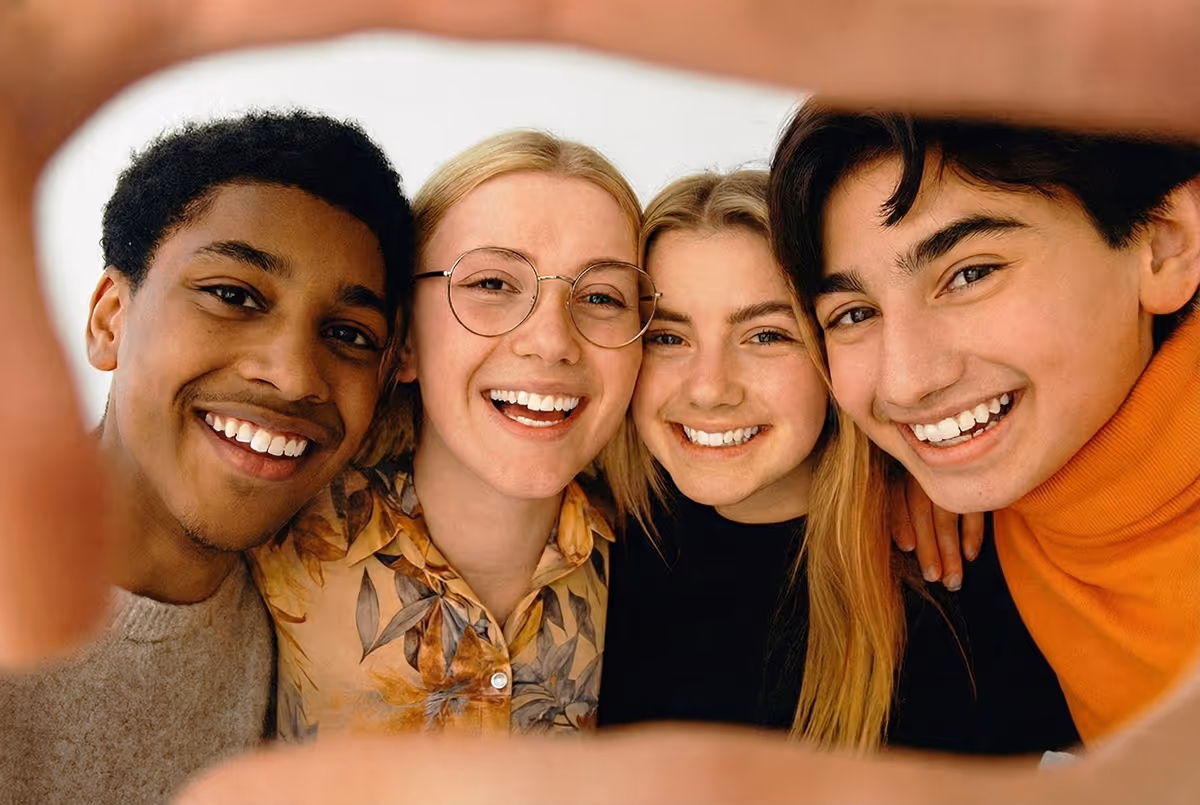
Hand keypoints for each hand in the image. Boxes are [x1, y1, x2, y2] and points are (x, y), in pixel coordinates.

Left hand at [890, 474, 984, 590]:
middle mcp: (925, 474)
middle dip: (928, 548)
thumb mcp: (907, 489)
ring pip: (947, 517)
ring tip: (952, 578)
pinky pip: (974, 510)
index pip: (898, 499)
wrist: (959, 454)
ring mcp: (950, 477)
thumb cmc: (925, 484)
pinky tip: (970, 555)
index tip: (907, 547)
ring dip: (950, 551)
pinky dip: (973, 534)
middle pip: (922, 513)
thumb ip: (902, 510)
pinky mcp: (975, 481)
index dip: (901, 523)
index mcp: (903, 476)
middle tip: (933, 577)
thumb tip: (903, 549)